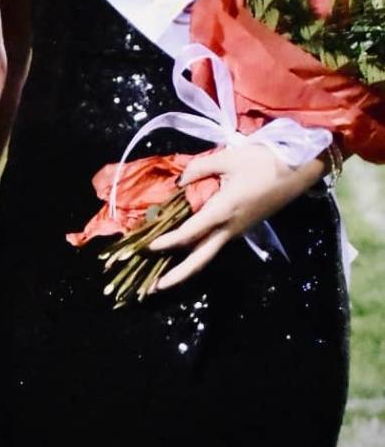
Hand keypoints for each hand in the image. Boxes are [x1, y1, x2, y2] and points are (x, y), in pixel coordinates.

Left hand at [148, 143, 322, 290]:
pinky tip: (185, 249)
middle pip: (201, 259)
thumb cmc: (263, 161)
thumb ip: (198, 169)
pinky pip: (216, 243)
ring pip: (208, 254)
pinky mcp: (242, 228)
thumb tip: (179, 182)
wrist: (298, 169)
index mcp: (223, 211)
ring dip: (187, 267)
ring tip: (164, 275)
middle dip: (178, 276)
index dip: (167, 241)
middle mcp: (229, 228)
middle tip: (156, 288)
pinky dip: (198, 251)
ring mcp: (237, 230)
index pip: (190, 233)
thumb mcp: (227, 158)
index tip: (148, 247)